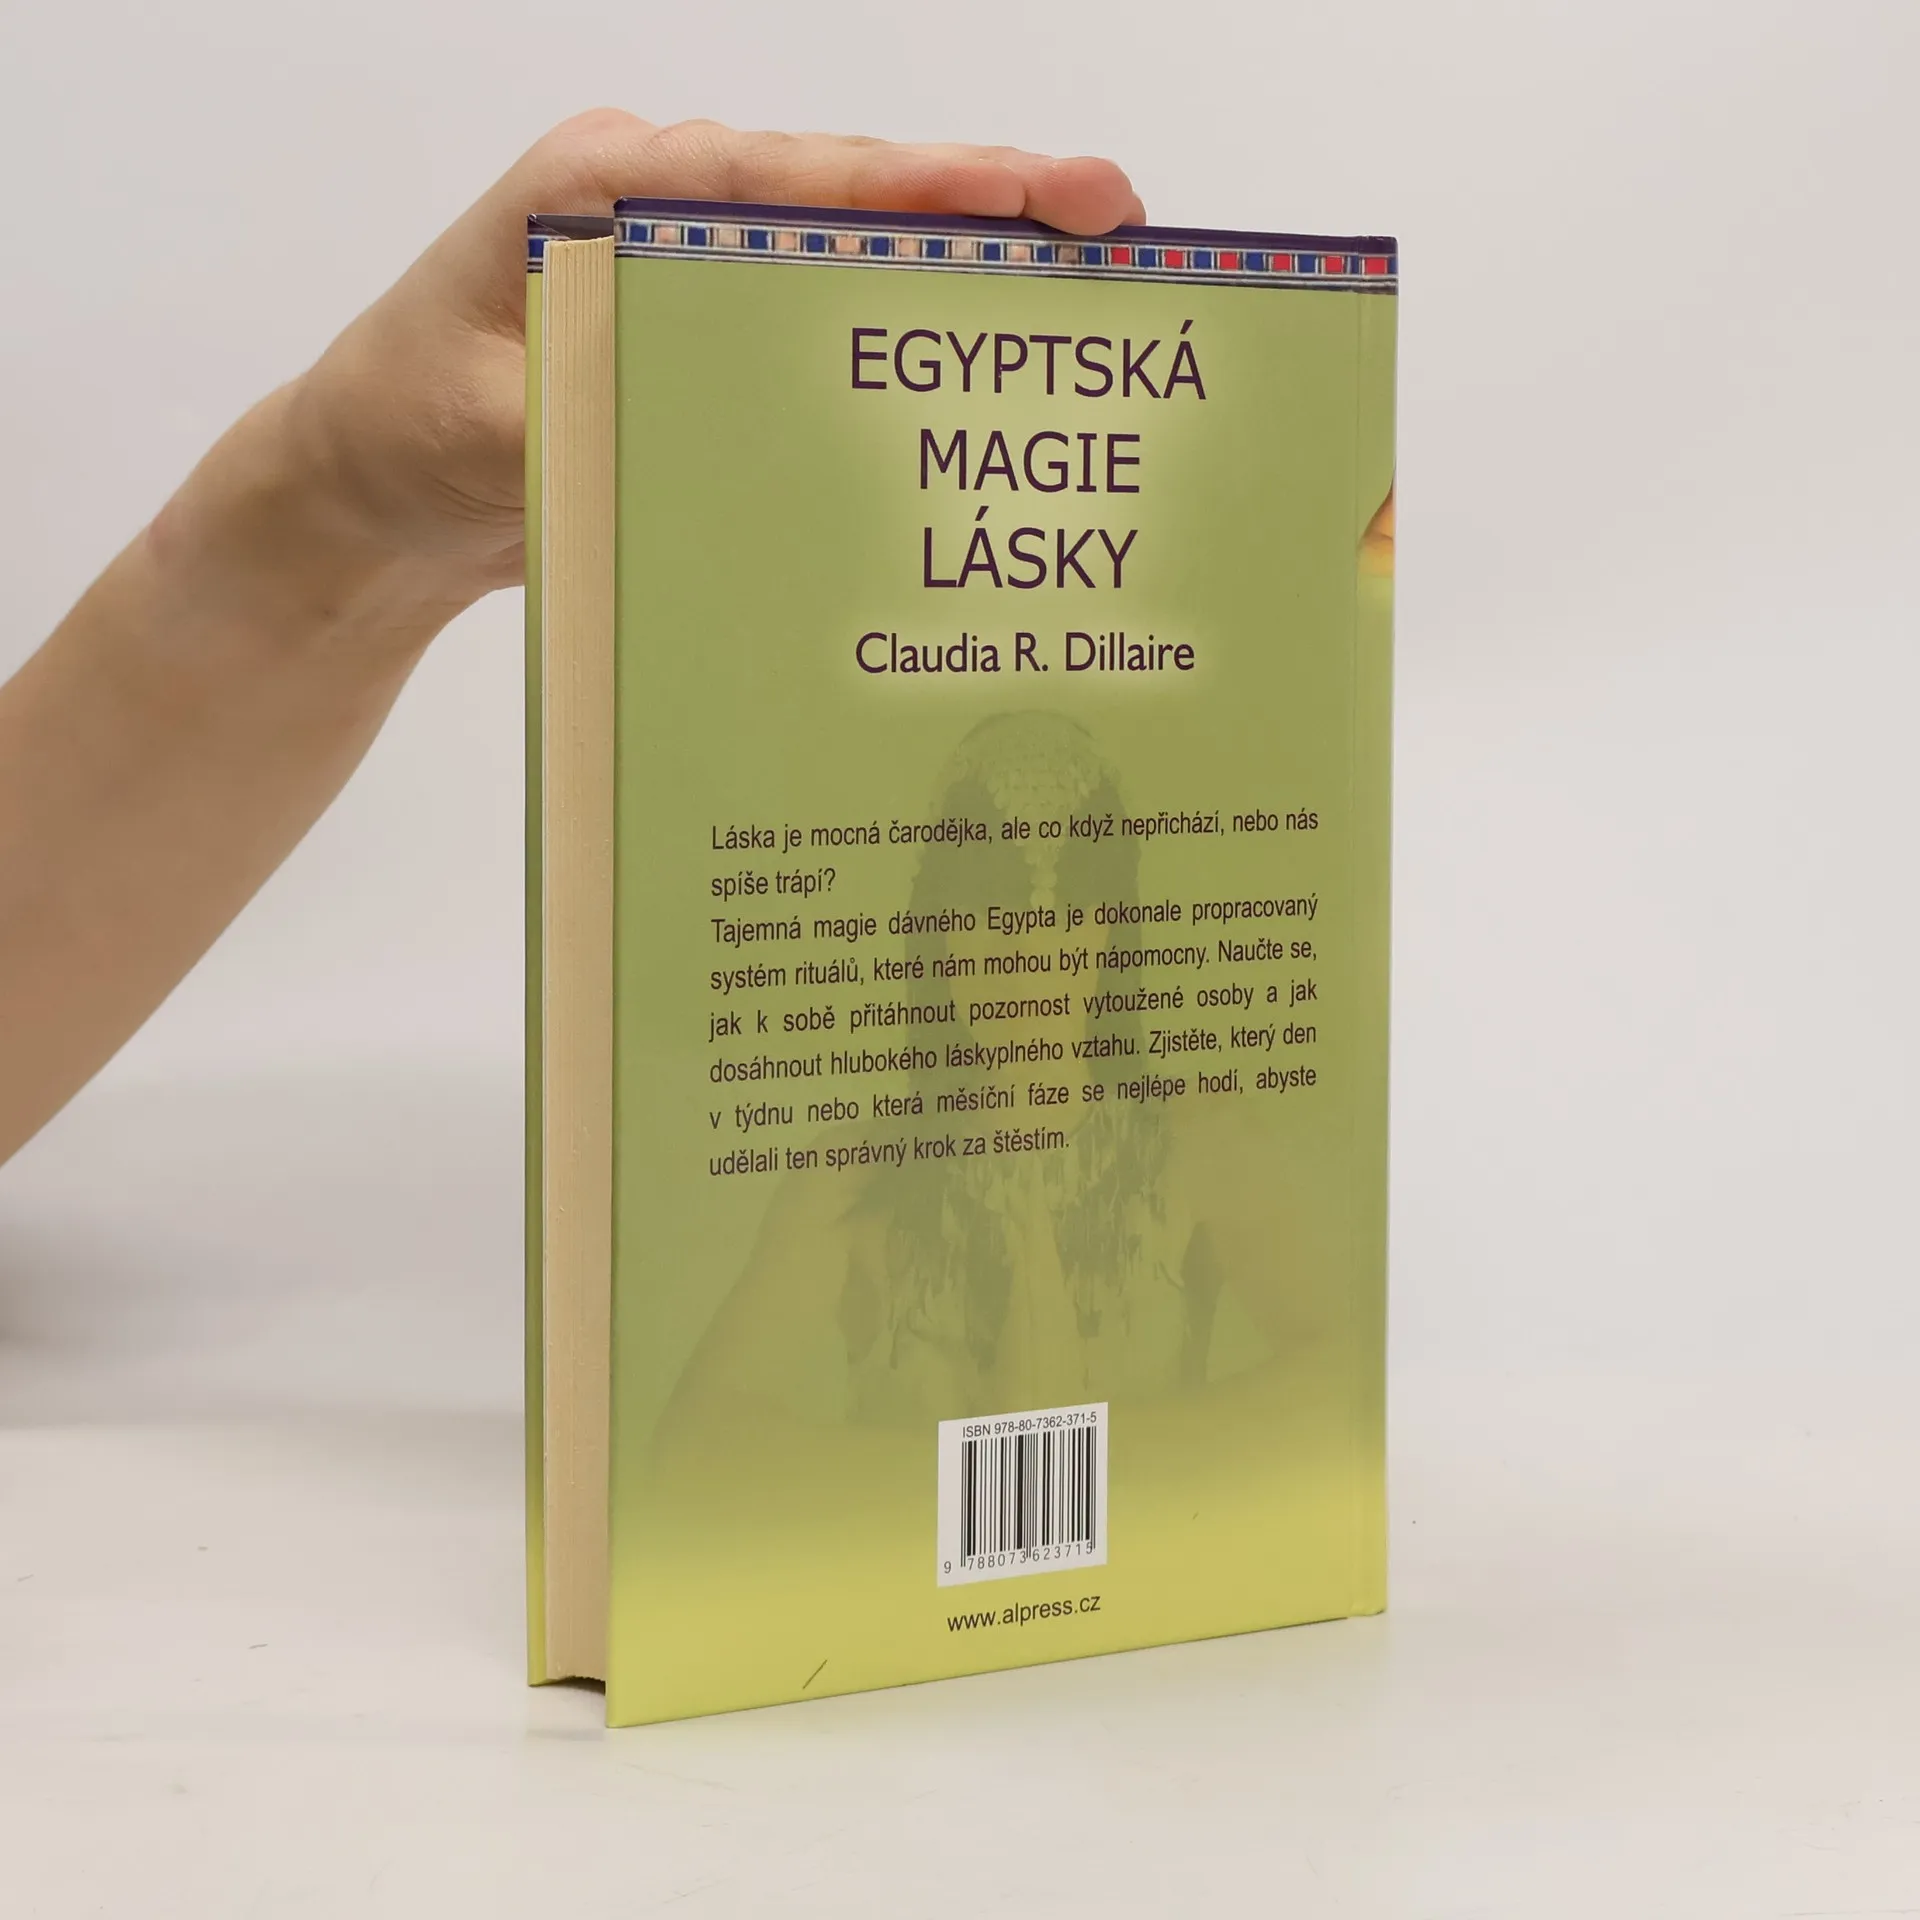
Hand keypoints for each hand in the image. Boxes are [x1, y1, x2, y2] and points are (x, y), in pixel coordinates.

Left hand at [293, 112, 1147, 617]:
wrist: (368, 497)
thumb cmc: (401, 430)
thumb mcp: (486, 425)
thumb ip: (595, 413)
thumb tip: (721, 430)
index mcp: (607, 188)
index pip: (790, 176)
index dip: (926, 181)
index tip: (1044, 190)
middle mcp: (662, 215)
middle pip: (846, 200)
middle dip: (983, 209)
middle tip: (1115, 223)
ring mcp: (690, 283)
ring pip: (845, 267)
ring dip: (956, 280)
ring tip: (1078, 298)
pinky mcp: (703, 355)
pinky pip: (815, 342)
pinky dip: (894, 356)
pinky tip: (972, 384)